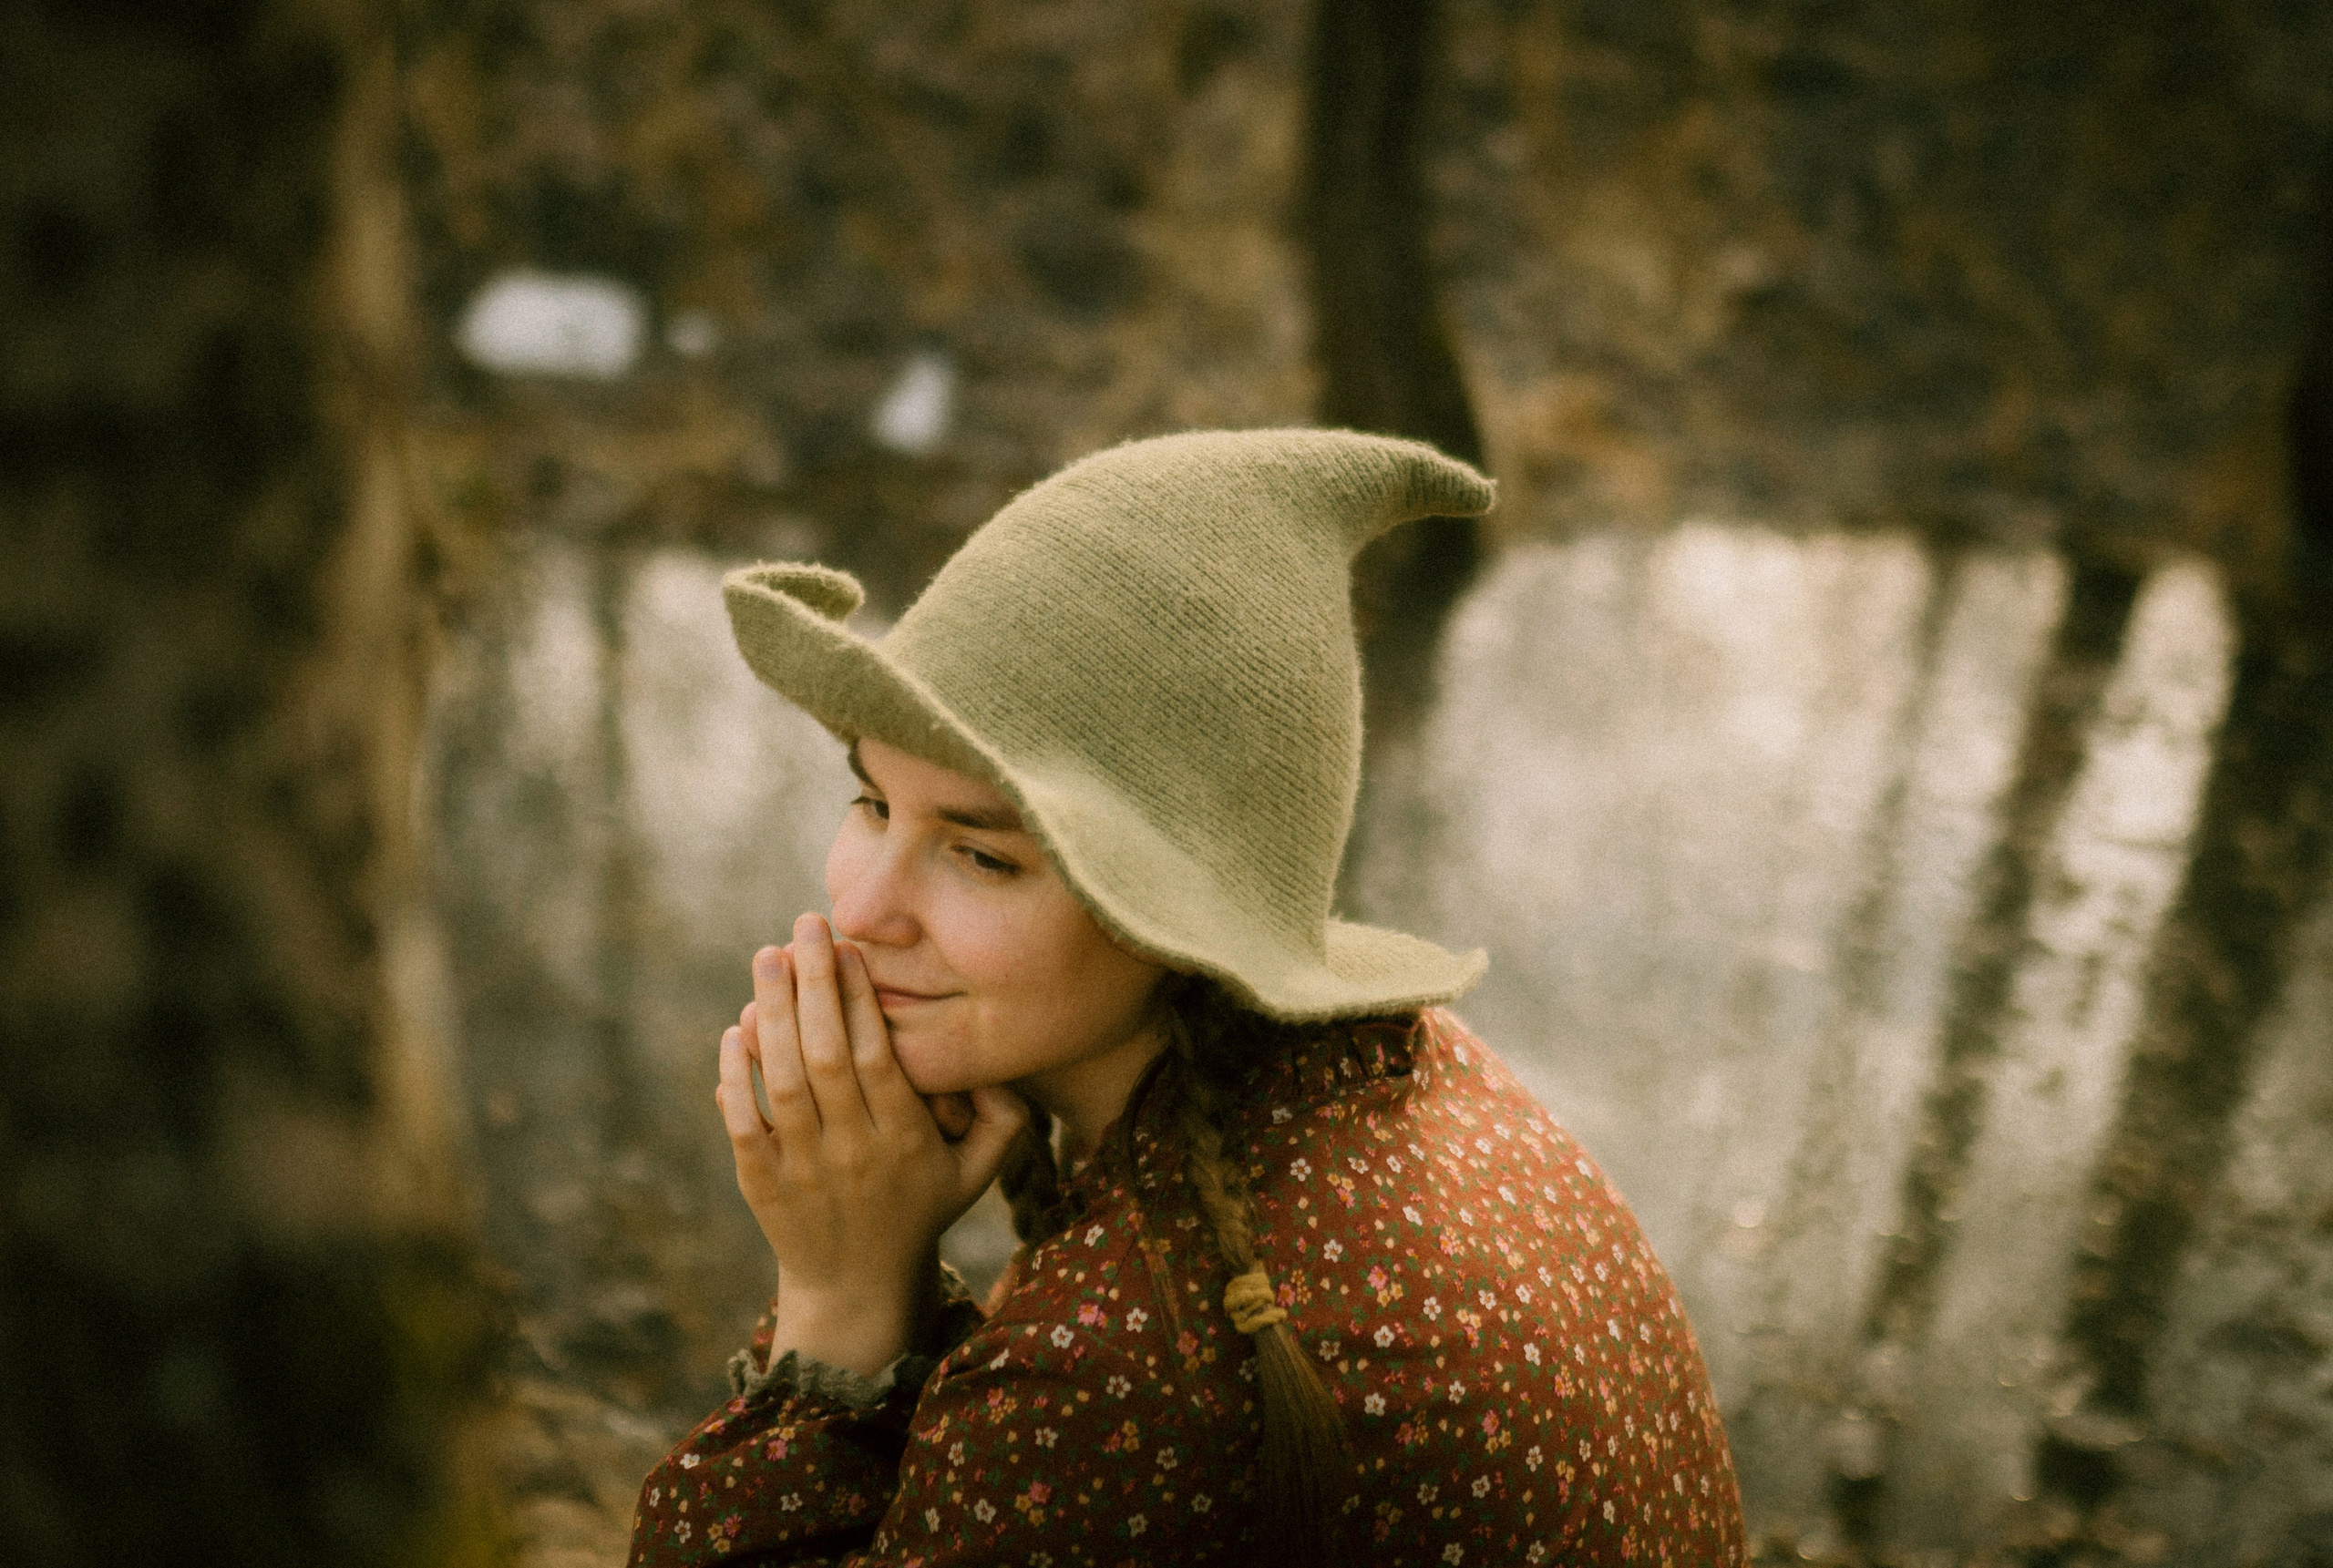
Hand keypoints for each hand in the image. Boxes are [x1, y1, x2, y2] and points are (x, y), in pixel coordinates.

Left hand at [718, 912, 1026, 1375]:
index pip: (880, 1059)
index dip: (863, 1000)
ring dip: (773, 1012)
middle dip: (815, 984)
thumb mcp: (977, 1173)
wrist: (856, 1288)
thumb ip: (1001, 1117)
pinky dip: (737, 1074)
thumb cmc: (921, 1211)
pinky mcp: (760, 1184)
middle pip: (827, 1057)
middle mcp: (853, 1152)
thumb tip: (997, 1058)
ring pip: (782, 1081)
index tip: (852, 949)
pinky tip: (738, 1027)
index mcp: (906, 1142)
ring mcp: (802, 1169)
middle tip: (804, 926)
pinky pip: (742, 1122)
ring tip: (770, 957)